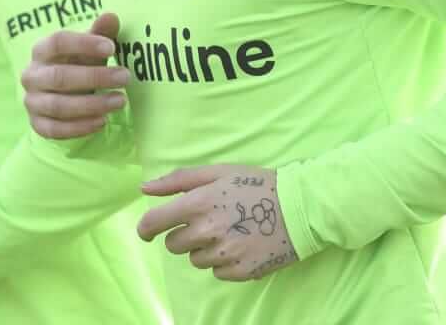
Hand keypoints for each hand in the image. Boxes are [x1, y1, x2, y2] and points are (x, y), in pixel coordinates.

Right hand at [21, 12, 131, 138]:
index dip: (84, 43)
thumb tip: (111, 17)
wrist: (60, 94)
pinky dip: (80, 127)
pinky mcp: (37, 124)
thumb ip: (100, 33)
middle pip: (59, 76)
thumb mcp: (89, 49)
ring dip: (92, 105)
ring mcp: (32, 101)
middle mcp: (31, 75)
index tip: (112, 48)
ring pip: (58, 106)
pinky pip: (56, 129)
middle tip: (125, 77)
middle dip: (95, 77)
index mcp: (41, 50)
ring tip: (120, 101)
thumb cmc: (77, 64)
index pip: (57, 42)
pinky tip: (103, 121)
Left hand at [138, 165, 297, 281]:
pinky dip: (224, 262)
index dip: (146, 228)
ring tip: (230, 232)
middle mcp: (208, 231)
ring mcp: (224, 254)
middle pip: (174, 244)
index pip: (155, 223)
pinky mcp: (240, 272)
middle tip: (208, 222)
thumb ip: (179, 180)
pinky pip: (217, 273)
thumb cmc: (257, 184)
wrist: (300, 208)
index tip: (147, 231)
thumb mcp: (219, 172)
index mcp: (200, 203)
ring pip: (195, 260)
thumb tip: (144, 189)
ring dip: (204, 248)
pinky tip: (242, 245)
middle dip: (184, 234)